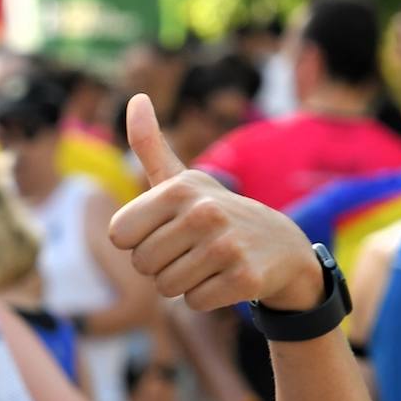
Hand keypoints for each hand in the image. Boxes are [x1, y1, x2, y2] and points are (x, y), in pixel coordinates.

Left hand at [109, 94, 322, 312]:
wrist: (281, 246)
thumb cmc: (214, 213)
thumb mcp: (182, 179)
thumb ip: (151, 146)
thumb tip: (135, 98)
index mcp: (179, 189)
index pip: (119, 236)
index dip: (138, 240)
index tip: (165, 229)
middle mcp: (204, 213)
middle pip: (141, 265)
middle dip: (161, 264)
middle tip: (192, 249)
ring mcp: (227, 247)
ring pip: (166, 287)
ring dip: (183, 282)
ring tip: (209, 262)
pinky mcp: (245, 279)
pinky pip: (194, 302)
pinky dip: (206, 297)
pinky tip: (226, 276)